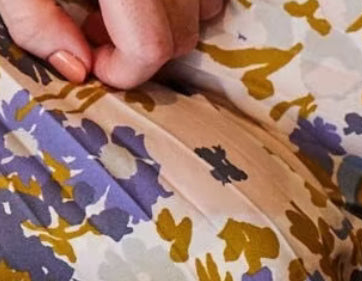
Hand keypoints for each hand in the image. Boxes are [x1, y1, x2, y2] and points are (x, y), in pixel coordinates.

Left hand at [0, 0, 222, 88]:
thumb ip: (33, 18)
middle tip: (96, 36)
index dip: (121, 69)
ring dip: (171, 24)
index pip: (149, 46)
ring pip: (204, 10)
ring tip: (123, 11)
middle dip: (141, 50)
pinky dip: (186, 2)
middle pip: (181, 36)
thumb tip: (74, 68)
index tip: (90, 65)